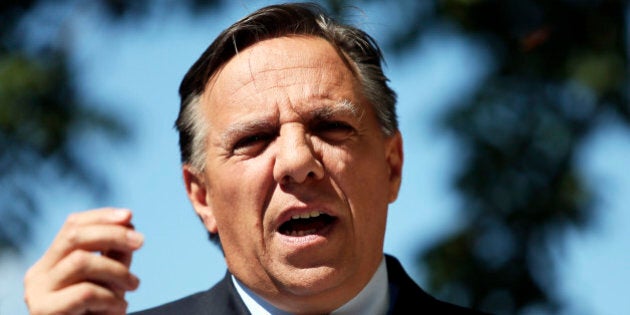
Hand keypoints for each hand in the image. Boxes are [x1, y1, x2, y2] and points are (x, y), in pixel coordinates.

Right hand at [24, 208, 143, 314]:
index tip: (130, 216)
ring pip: (81, 261)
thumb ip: (115, 254)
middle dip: (112, 234)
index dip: (101, 216)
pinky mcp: (45, 312)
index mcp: (52, 262)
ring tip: (134, 286)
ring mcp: (38, 293)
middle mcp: (39, 274)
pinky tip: (120, 308)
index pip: (72, 225)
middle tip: (141, 242)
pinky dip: (110, 297)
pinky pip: (85, 292)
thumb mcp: (110, 279)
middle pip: (74, 236)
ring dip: (116, 270)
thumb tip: (129, 222)